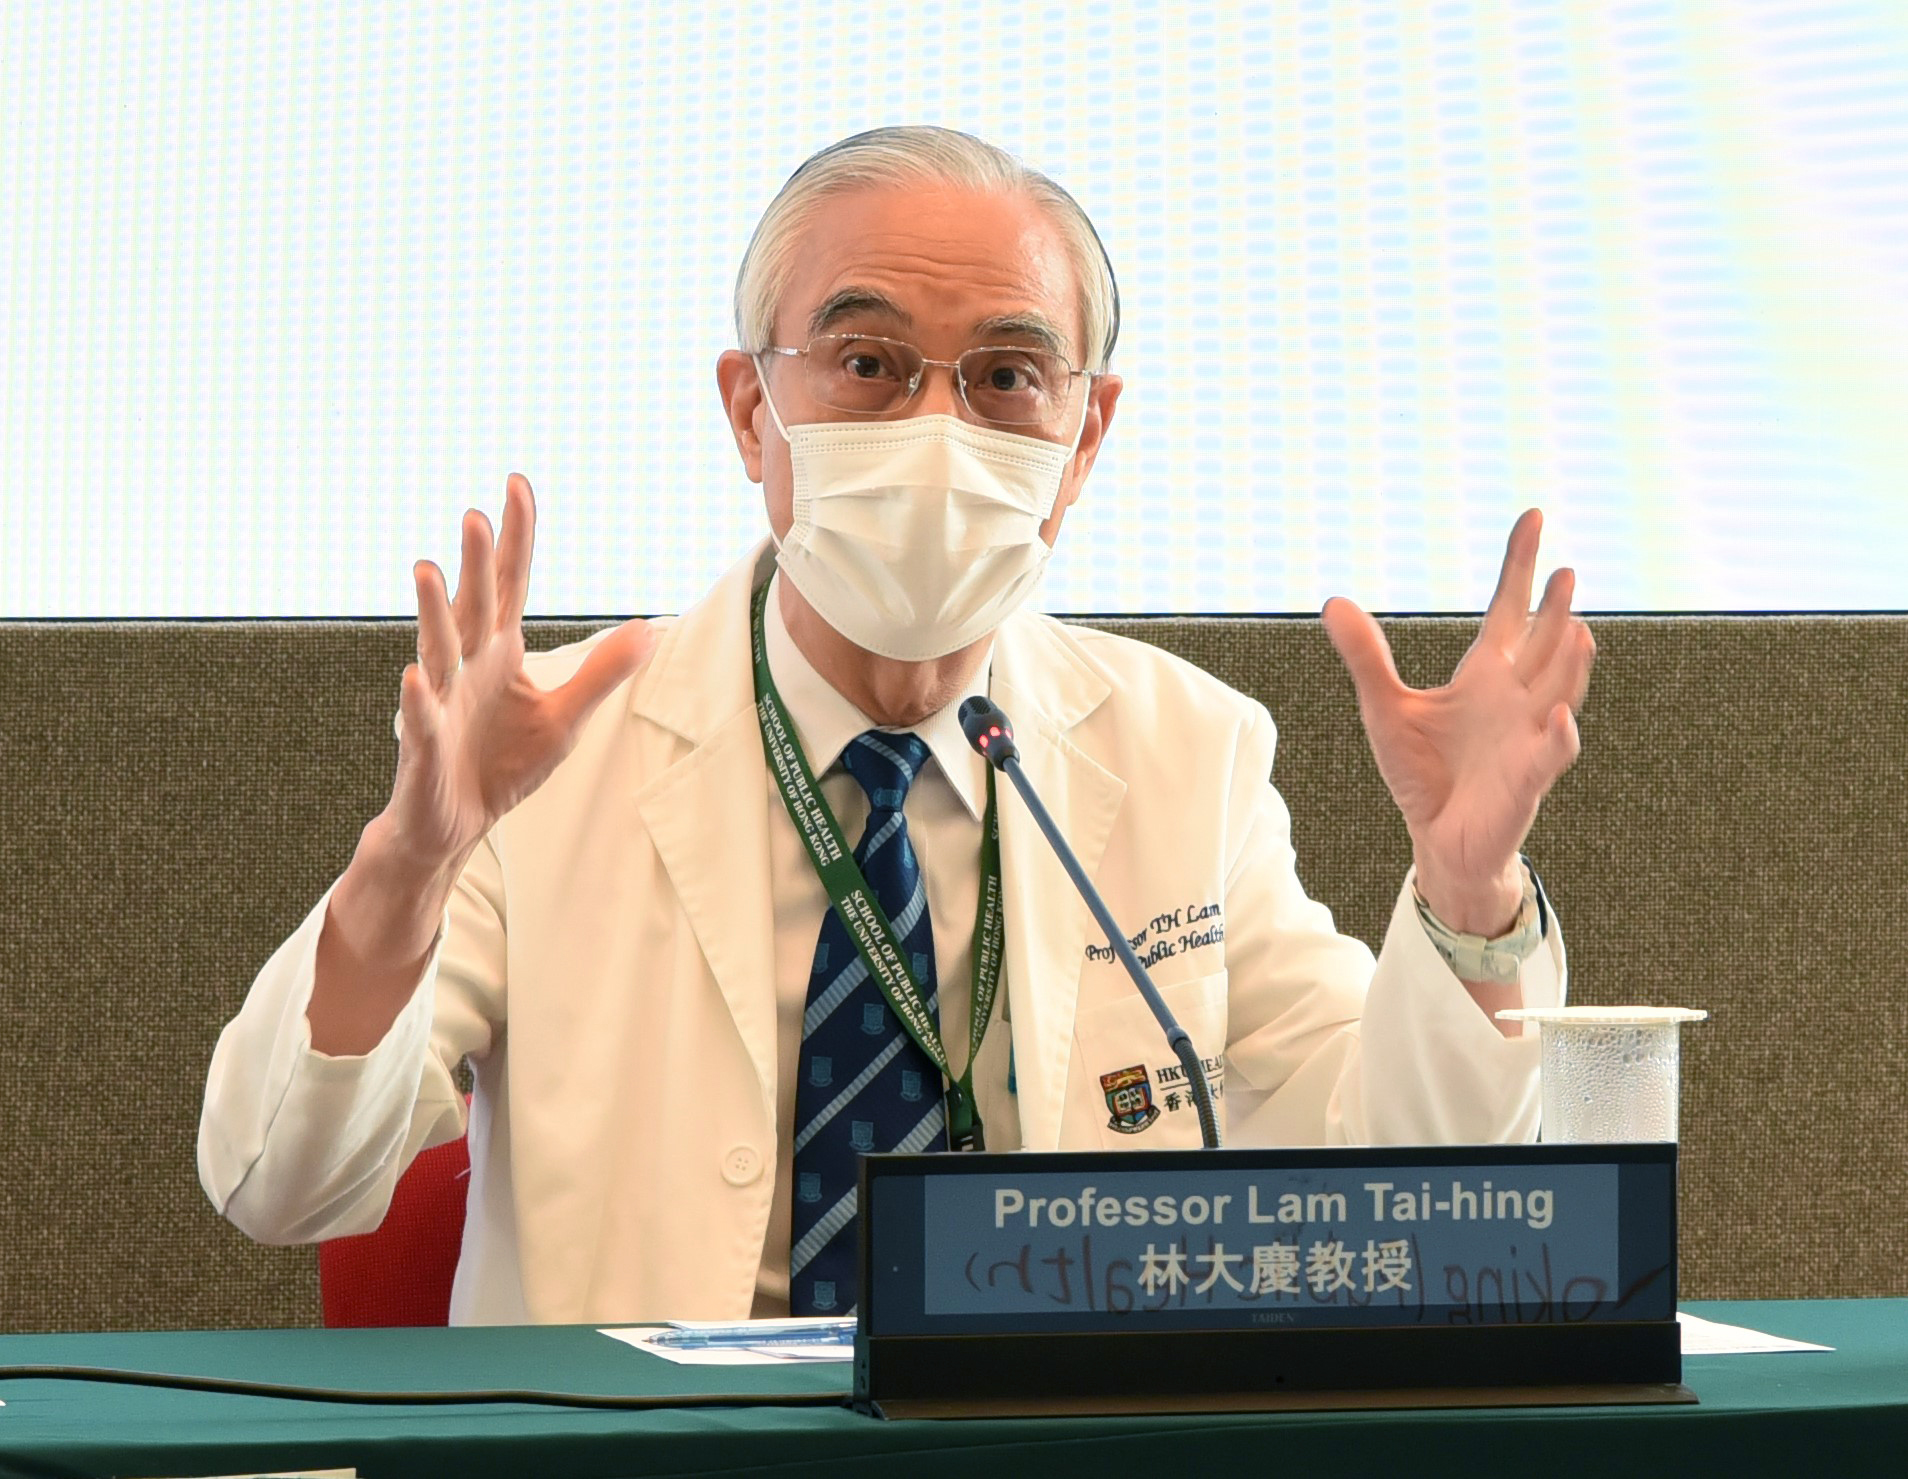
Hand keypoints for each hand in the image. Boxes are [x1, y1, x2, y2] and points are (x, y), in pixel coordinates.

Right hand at [386, 472, 654, 871]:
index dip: (517, 536)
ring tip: (427, 569)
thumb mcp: (565, 718)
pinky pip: (421, 720)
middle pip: (474, 604)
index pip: (510, 583)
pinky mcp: (425, 747)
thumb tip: (648, 629)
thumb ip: (602, 673)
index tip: (517, 482)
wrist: (455, 823)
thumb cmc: (503, 764)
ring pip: (437, 649)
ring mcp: (440, 702)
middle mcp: (465, 665)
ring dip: (433, 610)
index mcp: (498, 652)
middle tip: (477, 515)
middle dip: (476, 562)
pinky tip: (416, 680)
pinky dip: (418, 701)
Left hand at [1321, 509, 1593, 934]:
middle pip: (1541, 643)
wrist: (1438, 839)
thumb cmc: (1423, 773)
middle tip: (1564, 570)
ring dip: (1568, 664)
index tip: (1533, 517)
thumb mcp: (1384, 708)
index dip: (1519, 565)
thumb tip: (1334, 601)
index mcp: (1485, 674)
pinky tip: (1559, 716)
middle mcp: (1515, 697)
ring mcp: (1526, 737)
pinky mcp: (1526, 780)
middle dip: (1553, 610)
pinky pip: (1547, 755)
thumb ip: (1366, 657)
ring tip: (1577, 627)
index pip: (1509, 608)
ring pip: (1556, 692)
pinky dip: (1556, 737)